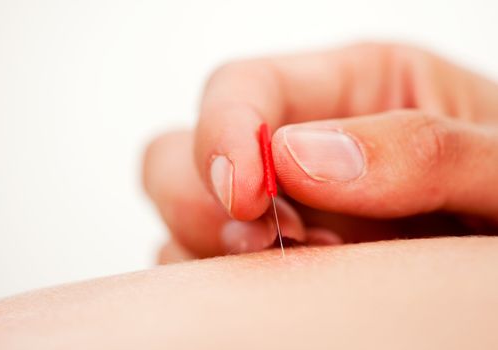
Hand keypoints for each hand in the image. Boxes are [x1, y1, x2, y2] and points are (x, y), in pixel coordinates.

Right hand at [144, 42, 497, 259]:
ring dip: (217, 250)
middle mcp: (298, 148)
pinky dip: (231, 290)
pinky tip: (294, 294)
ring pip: (184, 220)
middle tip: (273, 241)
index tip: (245, 197)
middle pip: (181, 153)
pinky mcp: (276, 263)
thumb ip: (419, 149)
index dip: (222, 135)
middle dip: (203, 201)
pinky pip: (210, 272)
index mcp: (351, 89)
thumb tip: (295, 158)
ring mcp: (279, 211)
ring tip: (305, 270)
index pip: (241, 88)